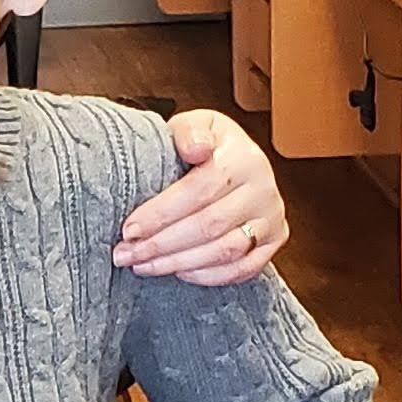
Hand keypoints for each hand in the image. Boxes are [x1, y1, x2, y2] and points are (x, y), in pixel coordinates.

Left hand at [114, 109, 285, 282]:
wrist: (238, 158)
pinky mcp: (274, 240)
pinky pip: (243, 269)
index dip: (162, 214)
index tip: (129, 229)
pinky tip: (178, 272)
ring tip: (144, 265)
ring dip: (179, 263)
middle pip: (209, 225)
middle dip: (162, 245)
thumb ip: (189, 132)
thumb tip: (197, 149)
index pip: (200, 191)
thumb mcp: (194, 125)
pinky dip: (208, 275)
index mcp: (244, 158)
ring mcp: (272, 217)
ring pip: (224, 251)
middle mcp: (264, 189)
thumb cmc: (207, 144)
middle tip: (126, 254)